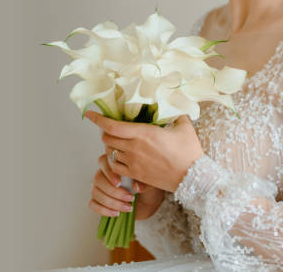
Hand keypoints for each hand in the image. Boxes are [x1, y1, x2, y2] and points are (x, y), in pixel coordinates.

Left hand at [85, 110, 202, 192]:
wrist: (193, 177)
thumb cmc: (189, 152)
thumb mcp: (184, 127)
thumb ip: (176, 114)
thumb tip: (174, 105)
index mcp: (144, 133)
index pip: (112, 125)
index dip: (98, 119)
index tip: (89, 114)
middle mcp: (135, 147)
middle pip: (107, 138)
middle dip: (106, 132)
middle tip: (111, 129)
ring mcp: (134, 162)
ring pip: (110, 153)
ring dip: (110, 147)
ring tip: (117, 143)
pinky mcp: (136, 175)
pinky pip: (115, 167)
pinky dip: (114, 161)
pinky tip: (120, 158)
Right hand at [88, 153, 164, 219]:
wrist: (148, 200)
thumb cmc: (147, 186)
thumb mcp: (151, 183)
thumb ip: (145, 183)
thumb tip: (136, 186)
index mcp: (114, 163)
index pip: (104, 162)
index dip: (109, 173)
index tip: (119, 183)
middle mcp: (104, 173)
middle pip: (98, 179)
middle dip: (114, 191)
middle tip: (130, 198)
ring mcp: (100, 187)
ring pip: (96, 192)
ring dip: (111, 202)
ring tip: (128, 207)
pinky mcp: (99, 200)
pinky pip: (93, 204)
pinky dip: (103, 210)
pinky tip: (116, 213)